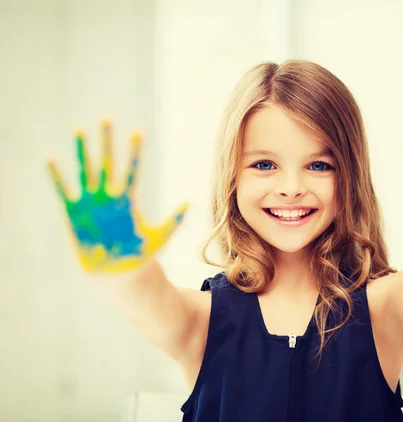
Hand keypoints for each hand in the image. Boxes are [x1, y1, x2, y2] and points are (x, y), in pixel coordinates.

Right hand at [47, 120, 187, 272]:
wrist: (118, 275)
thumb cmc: (140, 256)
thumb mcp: (161, 237)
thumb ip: (174, 221)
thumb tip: (189, 202)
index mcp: (127, 201)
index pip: (131, 170)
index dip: (134, 152)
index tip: (137, 131)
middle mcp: (108, 198)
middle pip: (108, 163)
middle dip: (107, 141)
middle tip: (106, 117)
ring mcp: (91, 204)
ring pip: (86, 171)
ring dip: (82, 151)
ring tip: (80, 129)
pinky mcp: (74, 214)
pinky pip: (64, 191)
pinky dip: (57, 176)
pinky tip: (50, 159)